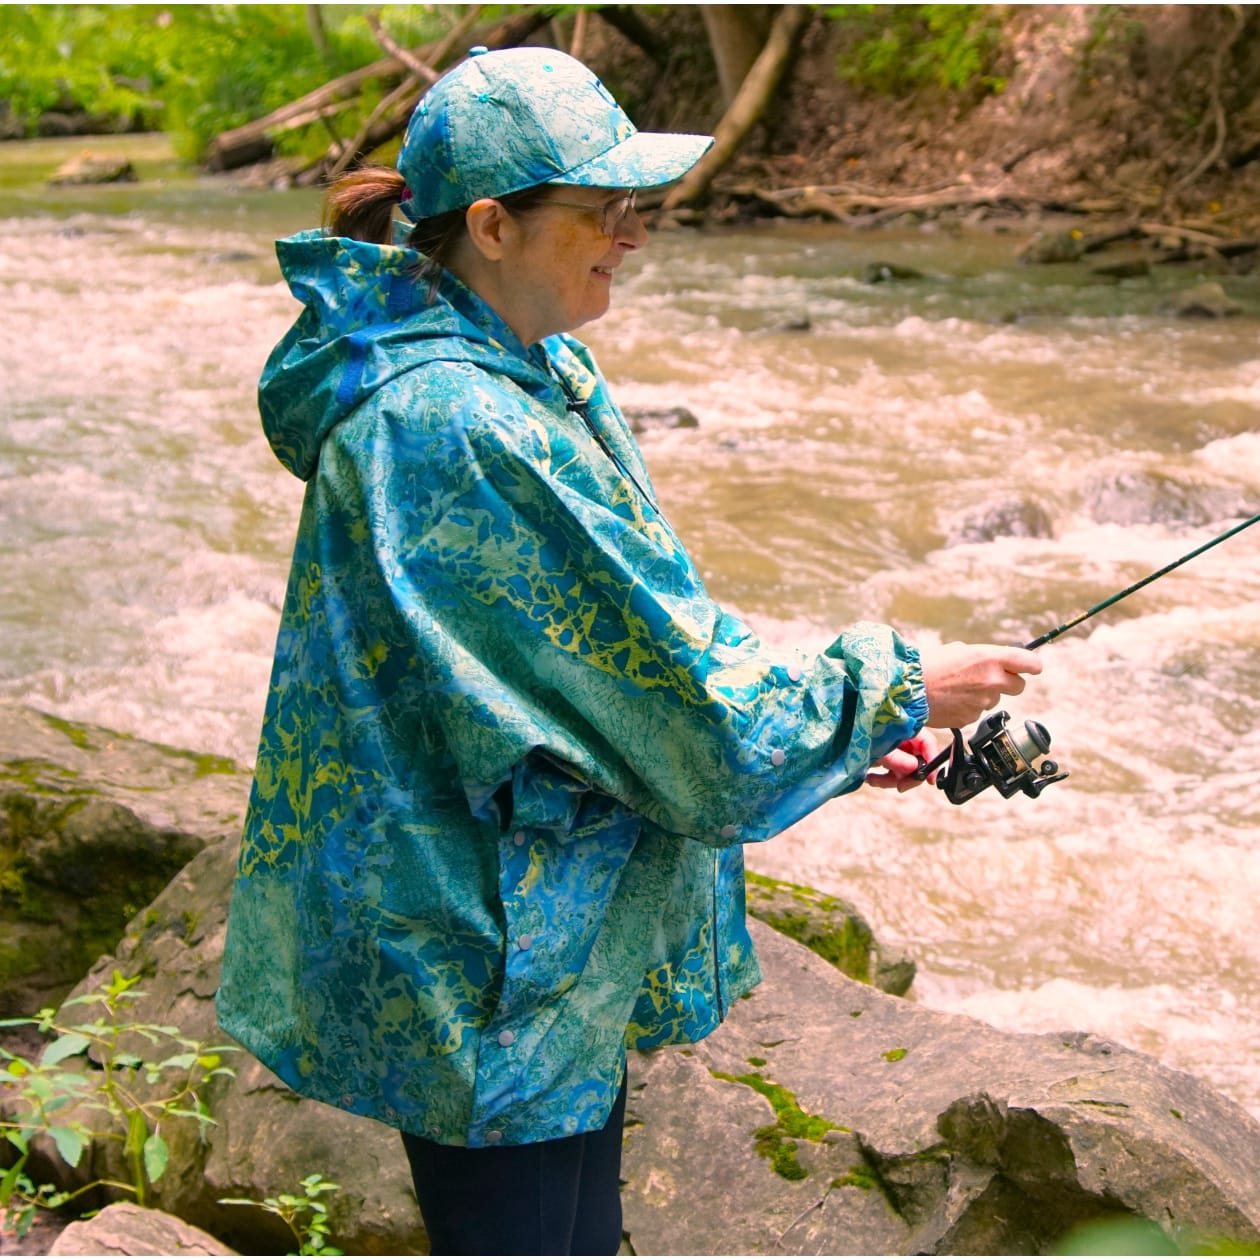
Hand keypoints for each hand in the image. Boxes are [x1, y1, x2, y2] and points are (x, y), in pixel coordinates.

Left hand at [865, 732, 938, 791]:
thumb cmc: (859, 733)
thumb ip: (897, 757)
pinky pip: (891, 773)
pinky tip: (870, 779)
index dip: (932, 762)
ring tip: (873, 781)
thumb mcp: (878, 746)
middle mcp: (903, 739)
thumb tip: (915, 768)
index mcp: (906, 729)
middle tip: (900, 787)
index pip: (928, 744)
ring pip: (904, 771)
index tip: (931, 780)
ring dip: (891, 780)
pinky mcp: (885, 757)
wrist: (838, 732)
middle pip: (917, 761)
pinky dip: (883, 779)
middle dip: (908, 776)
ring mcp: (894, 748)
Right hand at [919, 642, 1042, 729]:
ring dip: (983, 695)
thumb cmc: (927, 665)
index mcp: (989, 658)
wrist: (906, 689)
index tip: (1030, 667)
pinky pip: (977, 712)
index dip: (1032, 665)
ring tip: (958, 689)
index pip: (1030, 662)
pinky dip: (967, 707)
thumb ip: (981, 657)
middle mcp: (991, 680)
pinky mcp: (972, 718)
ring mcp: (983, 702)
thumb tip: (992, 663)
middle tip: (989, 679)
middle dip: (1008, 682)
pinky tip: (951, 700)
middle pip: (1019, 686)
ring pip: (994, 700)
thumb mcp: (957, 650)